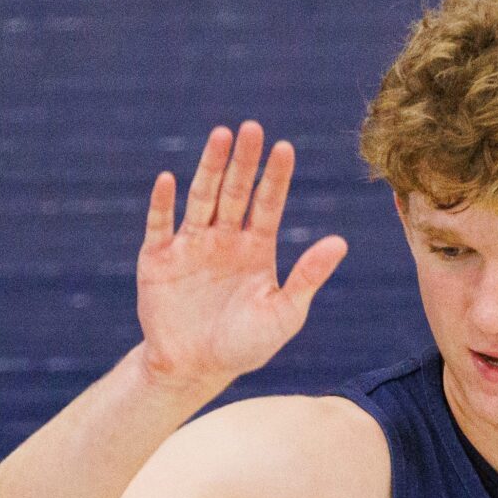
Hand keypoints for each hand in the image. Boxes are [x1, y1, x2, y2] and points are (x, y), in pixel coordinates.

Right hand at [133, 120, 349, 391]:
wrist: (195, 369)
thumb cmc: (244, 345)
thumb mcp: (284, 315)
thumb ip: (308, 277)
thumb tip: (340, 242)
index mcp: (256, 248)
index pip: (268, 204)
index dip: (276, 177)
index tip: (285, 148)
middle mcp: (224, 238)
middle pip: (235, 192)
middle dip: (244, 161)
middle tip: (252, 128)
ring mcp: (190, 245)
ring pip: (201, 198)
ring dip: (210, 168)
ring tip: (220, 136)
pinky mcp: (158, 259)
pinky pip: (160, 226)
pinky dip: (162, 204)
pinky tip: (168, 180)